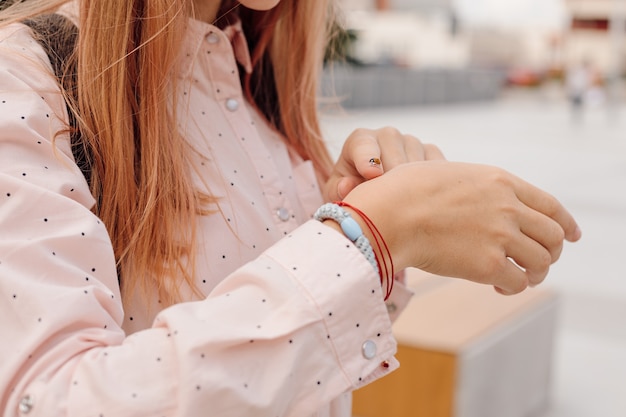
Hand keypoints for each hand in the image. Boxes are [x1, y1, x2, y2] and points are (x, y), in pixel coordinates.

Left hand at [323, 127, 444, 201]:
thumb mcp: (339, 193)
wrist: (375, 193)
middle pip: (394, 157)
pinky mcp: (432, 153)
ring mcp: (412, 142)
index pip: (364, 145)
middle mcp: (387, 136)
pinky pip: (437, 168)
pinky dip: (430, 184)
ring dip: (411, 187)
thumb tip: (347, 186)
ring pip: (417, 165)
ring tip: (402, 206)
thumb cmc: (351, 190)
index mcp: (360, 140)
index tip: (372, 175)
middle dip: (391, 183)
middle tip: (387, 205)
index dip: (368, 159)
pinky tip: (420, 198)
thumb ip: (339, 189)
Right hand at [342, 160, 581, 294]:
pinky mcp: (488, 265)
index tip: (572, 236)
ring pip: (541, 262)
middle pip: (553, 236)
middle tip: (536, 263)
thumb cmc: (404, 192)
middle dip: (550, 252)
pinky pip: (518, 283)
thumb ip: (474, 185)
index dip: (566, 223)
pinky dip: (513, 289)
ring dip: (534, 274)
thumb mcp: (448, 173)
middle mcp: (508, 207)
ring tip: (518, 278)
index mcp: (500, 181)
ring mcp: (500, 235)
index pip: (550, 205)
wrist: (388, 214)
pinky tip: (499, 289)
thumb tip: (476, 200)